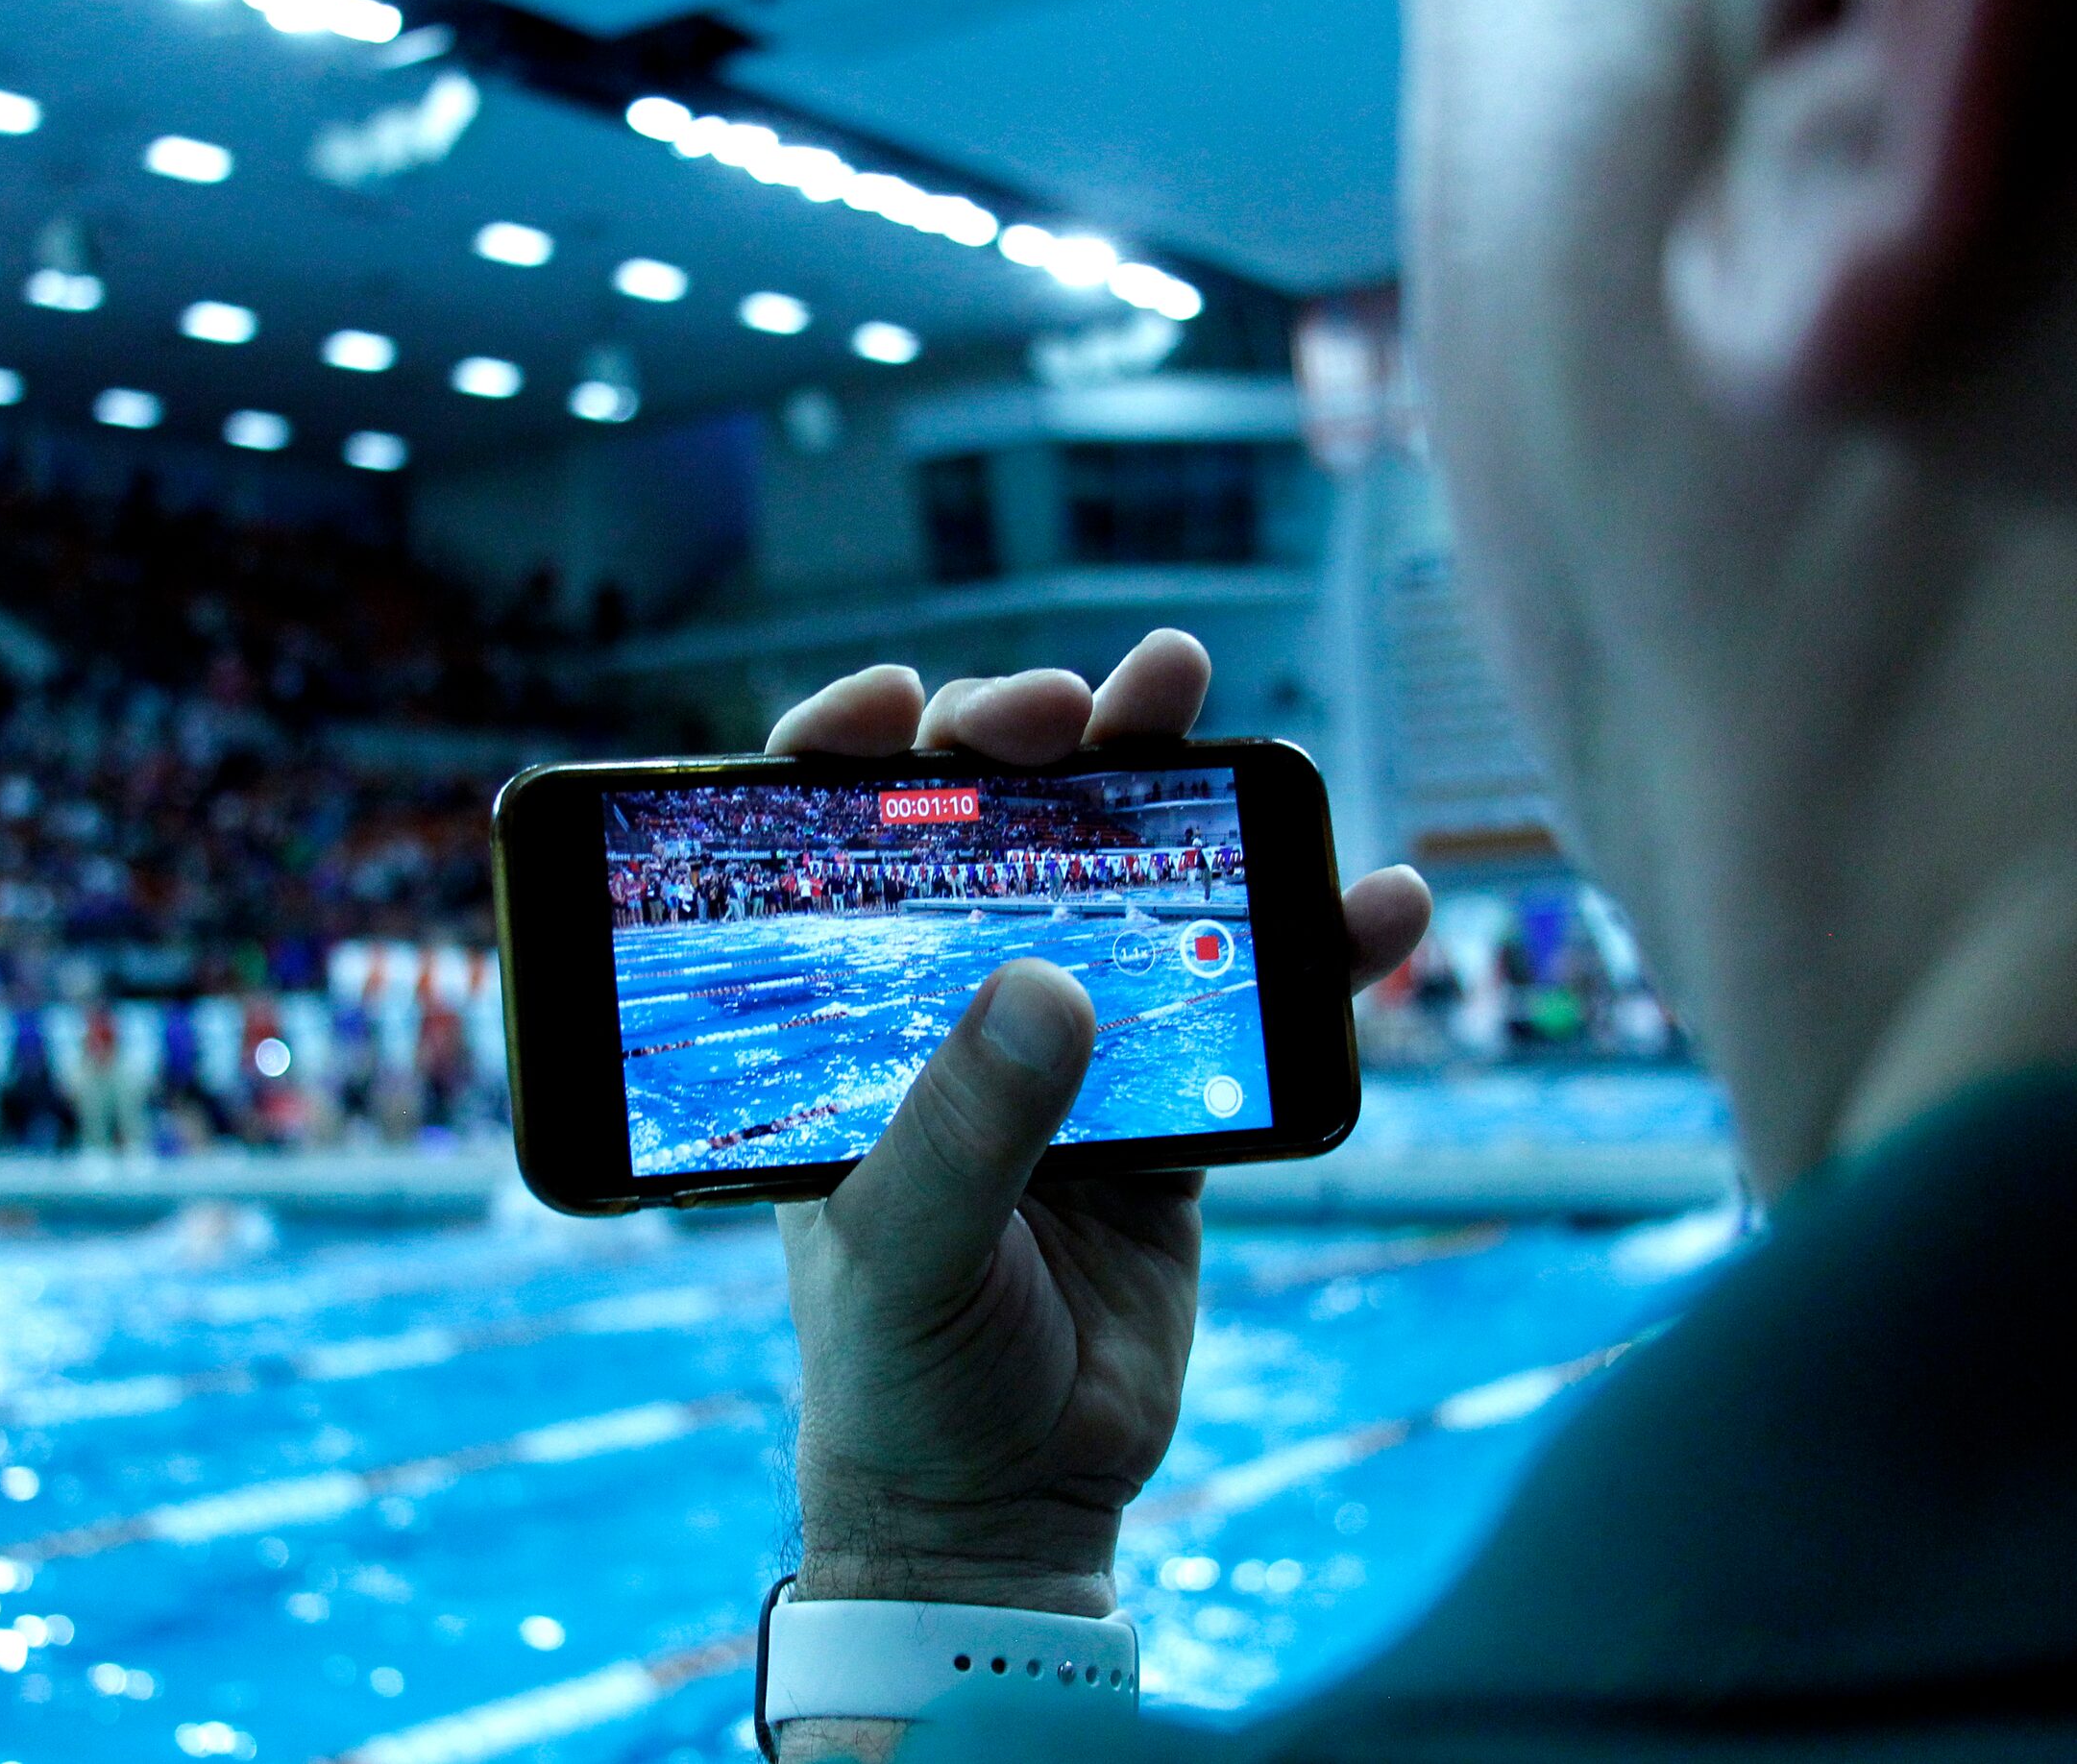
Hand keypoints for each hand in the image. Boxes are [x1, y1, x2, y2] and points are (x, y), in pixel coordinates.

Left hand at [768, 631, 1431, 1616]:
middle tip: (1080, 704)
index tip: (900, 705)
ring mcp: (1066, 1049)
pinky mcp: (1171, 1109)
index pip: (827, 850)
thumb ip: (968, 1125)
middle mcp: (944, 1010)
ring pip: (1119, 883)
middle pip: (988, 831)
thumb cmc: (902, 1374)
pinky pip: (1243, 1001)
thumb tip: (1049, 983)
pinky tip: (1376, 906)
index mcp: (845, 1025)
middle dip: (1032, 742)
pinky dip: (1309, 951)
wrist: (1009, 1500)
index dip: (856, 756)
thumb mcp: (903, 1251)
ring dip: (1171, 793)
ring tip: (1208, 709)